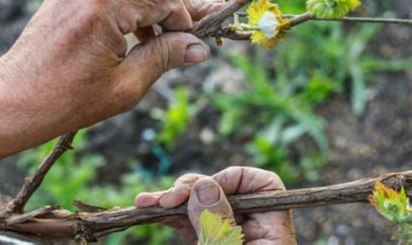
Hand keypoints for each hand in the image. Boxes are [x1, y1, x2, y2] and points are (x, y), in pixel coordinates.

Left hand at [0, 0, 223, 171]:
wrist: (13, 101)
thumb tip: (200, 47)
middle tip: (207, 18)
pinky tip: (141, 35)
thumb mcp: (127, 84)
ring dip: (154, 12)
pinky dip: (130, 13)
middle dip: (177, 11)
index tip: (201, 40)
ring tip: (174, 35)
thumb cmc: (68, 100)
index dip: (188, 20)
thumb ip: (165, 57)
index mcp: (107, 3)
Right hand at [136, 167, 295, 243]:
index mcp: (272, 230)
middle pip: (224, 190)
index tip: (206, 189)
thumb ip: (219, 224)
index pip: (263, 184)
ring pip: (201, 205)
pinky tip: (148, 209)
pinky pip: (189, 224)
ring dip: (171, 200)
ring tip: (145, 201)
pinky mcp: (207, 244)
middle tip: (166, 198)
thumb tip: (203, 185)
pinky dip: (169, 217)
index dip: (235, 178)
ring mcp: (226, 235)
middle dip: (192, 189)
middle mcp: (249, 227)